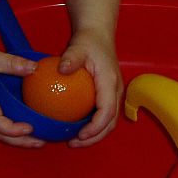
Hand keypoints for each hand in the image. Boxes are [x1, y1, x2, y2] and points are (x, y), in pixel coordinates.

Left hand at [58, 29, 122, 146]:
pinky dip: (93, 124)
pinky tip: (75, 126)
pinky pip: (103, 113)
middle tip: (74, 143)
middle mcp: (116, 90)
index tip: (80, 135)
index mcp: (110, 82)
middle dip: (95, 137)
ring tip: (74, 140)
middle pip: (111, 122)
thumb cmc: (89, 41)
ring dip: (95, 134)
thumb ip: (70, 58)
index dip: (96, 127)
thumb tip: (61, 69)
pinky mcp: (108, 93)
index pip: (107, 110)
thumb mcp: (78, 47)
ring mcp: (114, 93)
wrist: (99, 34)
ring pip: (109, 121)